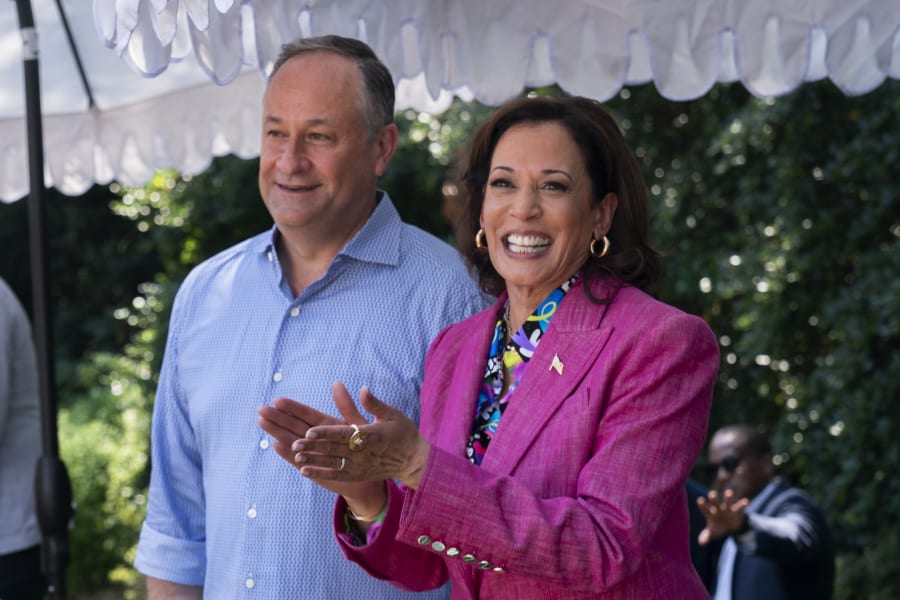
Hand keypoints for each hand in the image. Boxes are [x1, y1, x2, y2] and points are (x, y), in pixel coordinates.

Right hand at [257, 391, 379, 502]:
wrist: (372, 473)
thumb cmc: (367, 447)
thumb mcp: (358, 424)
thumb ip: (346, 406)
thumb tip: (337, 382)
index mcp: (328, 426)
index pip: (307, 415)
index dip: (293, 408)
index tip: (278, 400)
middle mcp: (318, 439)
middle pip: (295, 426)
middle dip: (278, 418)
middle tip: (261, 409)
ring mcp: (315, 454)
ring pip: (293, 442)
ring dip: (278, 432)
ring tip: (262, 422)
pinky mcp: (315, 469)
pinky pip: (300, 461)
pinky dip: (288, 454)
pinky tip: (276, 445)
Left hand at [291, 381, 430, 489]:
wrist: (414, 461)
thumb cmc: (403, 433)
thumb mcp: (392, 414)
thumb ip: (374, 403)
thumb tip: (362, 389)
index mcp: (370, 435)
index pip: (344, 434)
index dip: (326, 433)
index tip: (310, 431)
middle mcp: (362, 452)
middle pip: (334, 449)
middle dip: (313, 447)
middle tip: (295, 443)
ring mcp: (359, 465)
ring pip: (332, 463)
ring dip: (313, 460)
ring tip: (296, 456)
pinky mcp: (358, 475)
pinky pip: (336, 475)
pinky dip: (320, 473)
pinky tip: (304, 471)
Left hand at [696, 489, 749, 544]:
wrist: (730, 527)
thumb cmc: (718, 527)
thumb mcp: (712, 533)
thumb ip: (706, 536)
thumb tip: (701, 543)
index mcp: (710, 513)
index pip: (705, 508)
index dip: (702, 505)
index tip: (700, 500)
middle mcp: (718, 509)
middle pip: (714, 502)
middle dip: (713, 498)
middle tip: (712, 494)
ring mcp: (727, 509)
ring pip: (727, 501)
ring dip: (728, 497)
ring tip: (729, 492)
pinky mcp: (736, 511)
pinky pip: (740, 506)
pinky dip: (743, 504)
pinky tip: (746, 501)